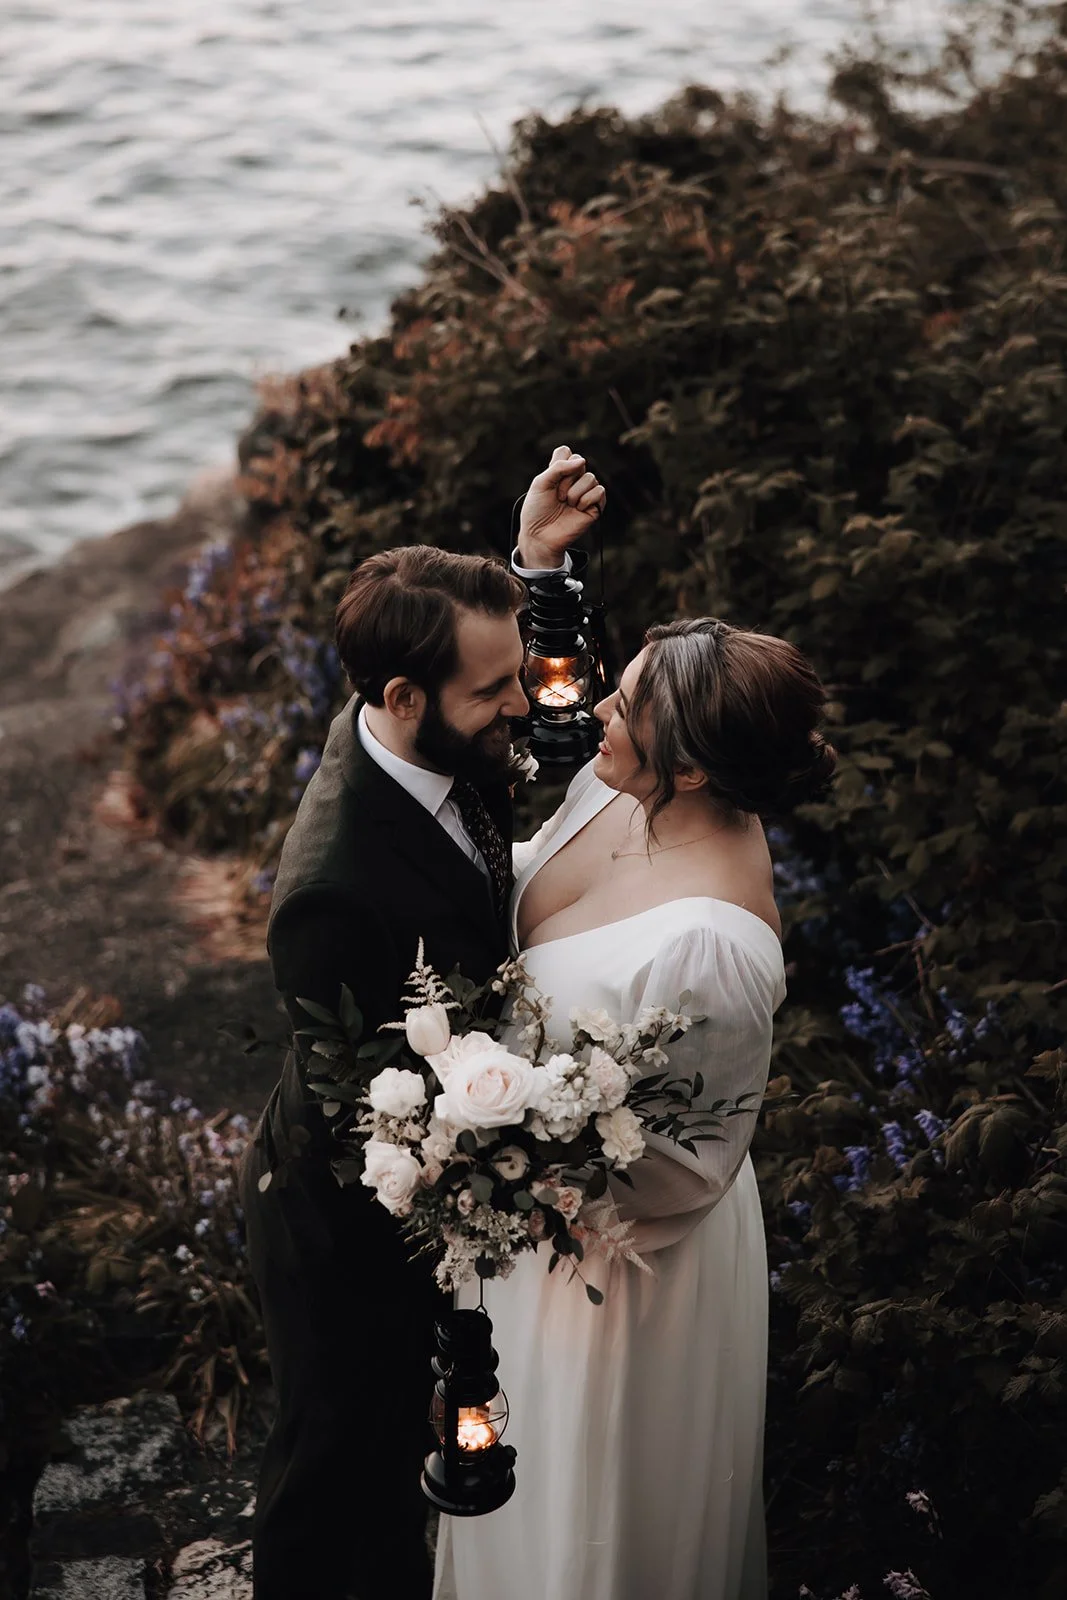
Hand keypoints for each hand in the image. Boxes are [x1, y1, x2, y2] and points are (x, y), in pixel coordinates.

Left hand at [517, 445, 605, 568]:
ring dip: (574, 492)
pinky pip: (599, 491)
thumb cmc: (537, 511)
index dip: (559, 463)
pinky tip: (578, 509)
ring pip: (590, 478)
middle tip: (557, 496)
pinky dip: (586, 500)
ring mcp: (586, 492)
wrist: (540, 535)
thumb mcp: (541, 483)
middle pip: (579, 462)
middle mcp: (575, 479)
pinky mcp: (595, 506)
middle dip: (565, 480)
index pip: (566, 452)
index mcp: (560, 472)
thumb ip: (558, 467)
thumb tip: (583, 461)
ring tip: (566, 504)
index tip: (550, 480)